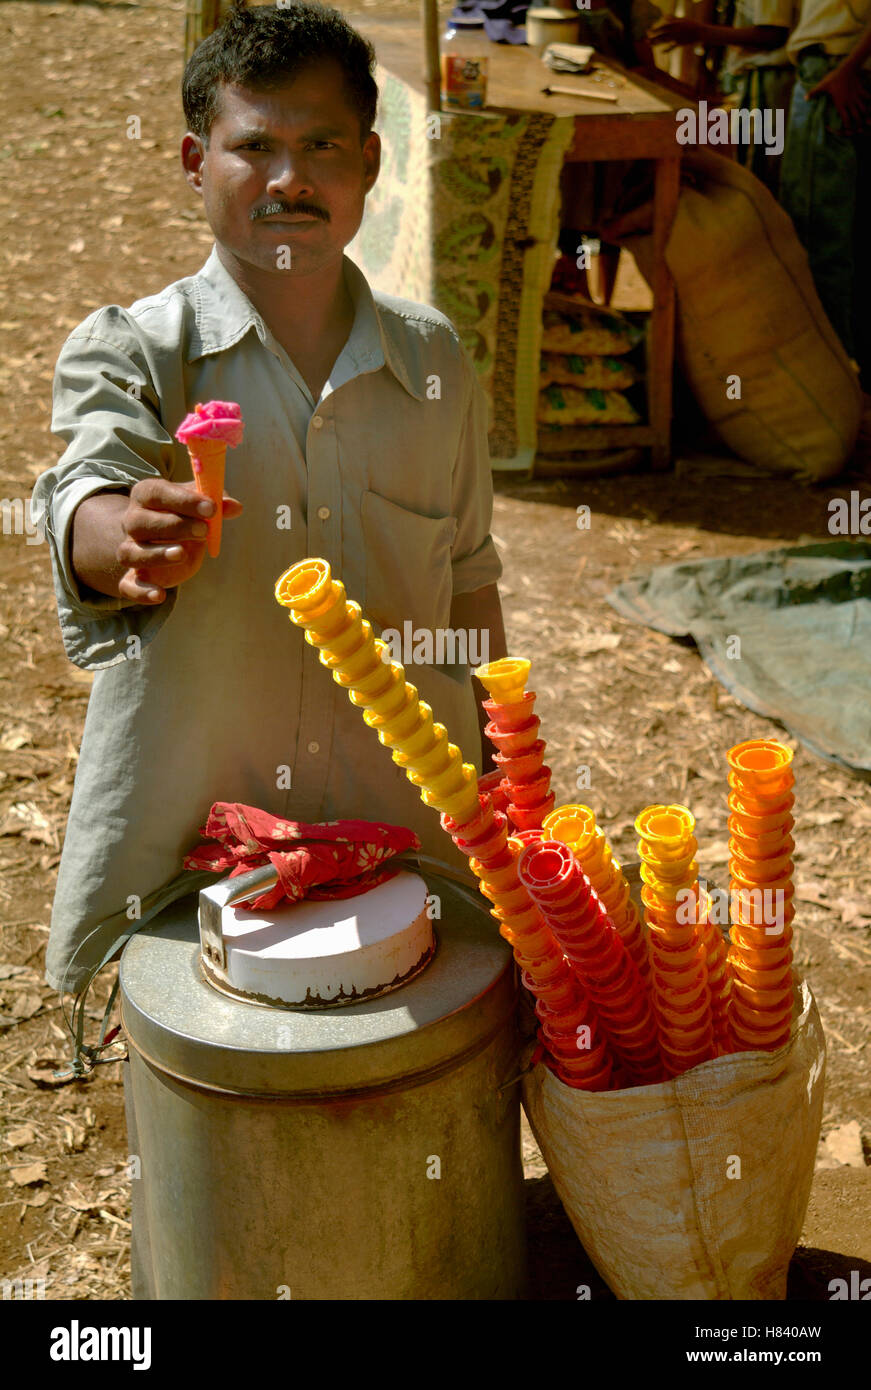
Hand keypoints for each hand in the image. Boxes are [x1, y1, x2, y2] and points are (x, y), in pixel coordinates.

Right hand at [116, 478, 242, 602]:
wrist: (167, 540)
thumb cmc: (186, 516)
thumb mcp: (201, 506)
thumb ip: (218, 504)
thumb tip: (234, 507)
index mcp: (146, 496)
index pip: (156, 493)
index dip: (183, 500)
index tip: (211, 508)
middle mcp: (132, 521)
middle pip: (140, 522)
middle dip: (173, 525)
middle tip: (203, 530)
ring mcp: (131, 549)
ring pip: (130, 553)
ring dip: (155, 555)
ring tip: (182, 554)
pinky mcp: (134, 577)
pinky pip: (129, 586)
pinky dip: (141, 592)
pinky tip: (160, 595)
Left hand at [648, 17, 704, 48]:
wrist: (700, 31)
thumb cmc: (690, 25)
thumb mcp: (681, 20)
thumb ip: (672, 19)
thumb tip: (664, 16)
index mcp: (675, 24)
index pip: (663, 28)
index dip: (655, 30)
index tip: (648, 32)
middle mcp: (675, 31)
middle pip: (662, 35)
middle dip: (653, 38)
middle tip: (645, 41)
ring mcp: (678, 37)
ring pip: (665, 41)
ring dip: (657, 43)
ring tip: (650, 45)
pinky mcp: (681, 43)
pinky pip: (673, 47)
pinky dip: (667, 50)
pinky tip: (662, 52)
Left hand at [806, 62, 870, 134]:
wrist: (846, 67)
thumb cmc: (833, 77)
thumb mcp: (822, 85)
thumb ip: (814, 93)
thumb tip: (805, 99)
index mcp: (841, 104)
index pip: (846, 120)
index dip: (848, 128)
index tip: (847, 131)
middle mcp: (850, 102)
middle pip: (857, 117)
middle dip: (859, 124)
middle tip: (858, 129)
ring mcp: (856, 96)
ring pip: (864, 109)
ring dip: (864, 115)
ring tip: (864, 119)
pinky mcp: (861, 90)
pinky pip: (868, 98)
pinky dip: (869, 102)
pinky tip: (869, 104)